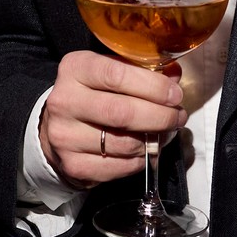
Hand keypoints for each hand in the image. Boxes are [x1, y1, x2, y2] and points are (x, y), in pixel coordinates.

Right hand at [38, 51, 185, 187]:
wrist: (59, 127)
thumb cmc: (94, 93)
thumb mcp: (111, 70)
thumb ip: (141, 70)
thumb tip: (174, 78)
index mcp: (74, 69)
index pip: (116, 75)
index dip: (152, 86)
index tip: (175, 95)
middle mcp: (64, 102)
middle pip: (122, 112)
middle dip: (160, 117)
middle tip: (178, 116)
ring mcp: (65, 136)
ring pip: (124, 143)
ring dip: (154, 141)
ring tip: (165, 133)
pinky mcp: (73, 165)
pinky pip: (119, 166)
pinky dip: (141, 160)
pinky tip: (146, 150)